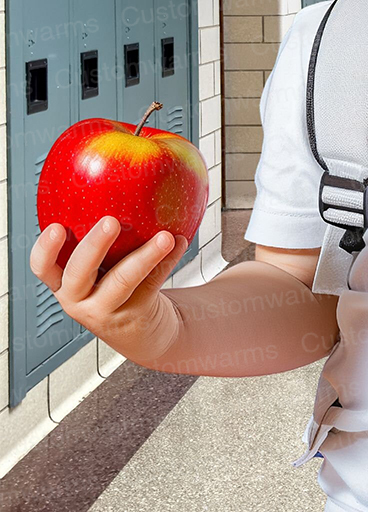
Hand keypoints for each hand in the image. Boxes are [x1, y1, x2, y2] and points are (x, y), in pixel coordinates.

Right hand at [30, 216, 188, 367]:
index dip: (45, 249)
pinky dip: (168, 260)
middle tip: (111, 222)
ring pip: (123, 280)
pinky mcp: (134, 315)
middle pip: (79, 273)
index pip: (43, 267)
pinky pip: (152, 282)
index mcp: (64, 283)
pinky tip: (180, 242)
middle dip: (93, 246)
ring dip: (146, 255)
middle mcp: (79, 300)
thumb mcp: (101, 269)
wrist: (143, 331)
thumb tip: (118, 181)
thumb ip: (103, 239)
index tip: (56, 226)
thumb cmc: (119, 287)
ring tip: (165, 236)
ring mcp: (106, 310)